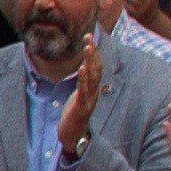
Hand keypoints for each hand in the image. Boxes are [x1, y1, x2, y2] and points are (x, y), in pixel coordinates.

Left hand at [57, 35, 102, 152]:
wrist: (73, 135)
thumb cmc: (75, 113)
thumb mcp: (79, 94)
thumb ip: (83, 81)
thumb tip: (83, 66)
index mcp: (93, 87)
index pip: (96, 66)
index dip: (93, 52)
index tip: (89, 37)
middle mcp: (94, 91)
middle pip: (96, 68)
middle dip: (93, 52)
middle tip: (88, 36)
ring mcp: (89, 98)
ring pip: (92, 77)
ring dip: (90, 61)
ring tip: (87, 47)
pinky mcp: (82, 106)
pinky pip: (84, 90)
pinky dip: (83, 79)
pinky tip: (81, 68)